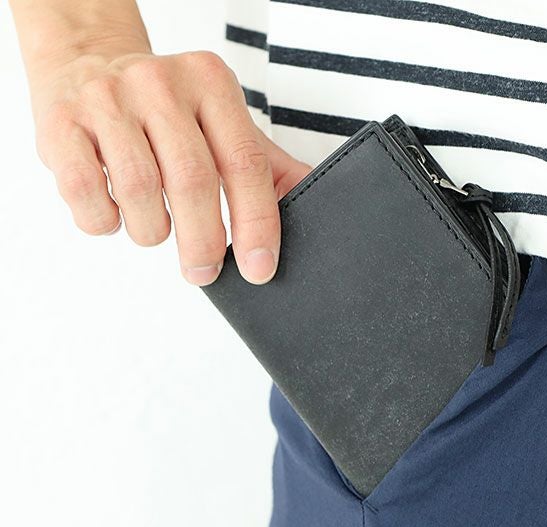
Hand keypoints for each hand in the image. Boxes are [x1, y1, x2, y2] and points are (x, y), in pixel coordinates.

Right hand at [31, 50, 310, 284]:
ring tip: (155, 227)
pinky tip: (116, 213)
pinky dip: (106, 222)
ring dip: (153, 232)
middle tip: (204, 270)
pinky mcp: (60, 123)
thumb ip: (266, 166)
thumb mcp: (222, 124)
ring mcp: (106, 100)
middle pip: (193, 183)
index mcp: (212, 84)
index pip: (245, 164)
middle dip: (204, 243)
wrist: (88, 64)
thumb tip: (314, 205)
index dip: (256, 224)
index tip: (259, 268)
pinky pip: (88, 195)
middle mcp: (160, 84)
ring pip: (140, 195)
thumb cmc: (167, 111)